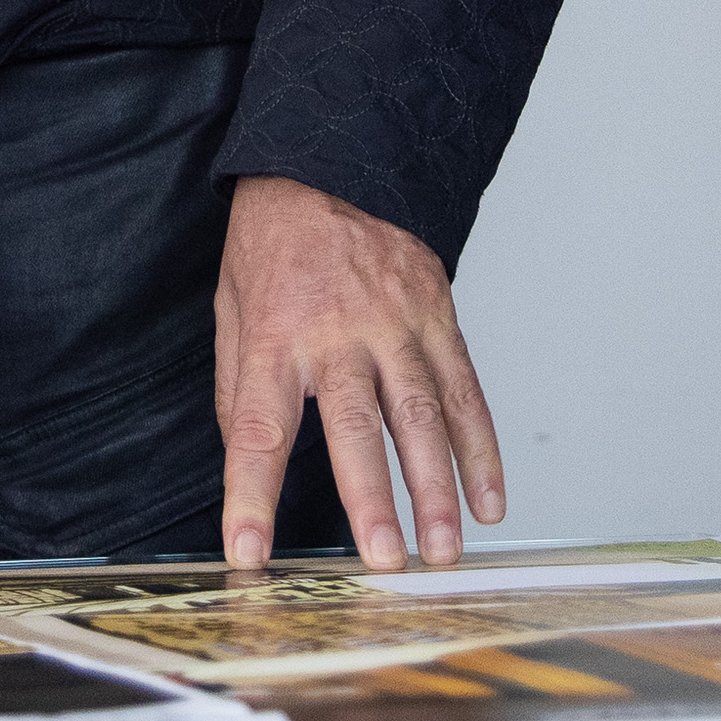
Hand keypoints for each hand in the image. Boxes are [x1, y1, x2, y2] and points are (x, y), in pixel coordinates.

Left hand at [216, 174, 500, 570]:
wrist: (329, 160)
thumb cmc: (274, 243)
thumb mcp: (231, 307)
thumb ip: (240, 387)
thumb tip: (246, 458)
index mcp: (274, 335)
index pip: (258, 429)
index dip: (251, 495)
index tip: (248, 551)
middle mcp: (338, 332)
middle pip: (354, 427)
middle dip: (369, 499)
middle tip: (382, 561)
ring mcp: (395, 322)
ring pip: (421, 415)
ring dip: (436, 488)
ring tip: (441, 549)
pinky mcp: (437, 315)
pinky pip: (465, 389)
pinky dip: (481, 448)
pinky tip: (489, 498)